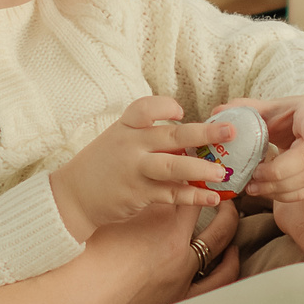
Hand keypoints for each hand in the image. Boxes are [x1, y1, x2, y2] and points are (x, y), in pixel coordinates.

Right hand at [0, 200, 240, 303]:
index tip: (205, 169)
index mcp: (164, 227)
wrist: (78, 299)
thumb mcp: (116, 220)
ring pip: (222, 253)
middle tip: (226, 193)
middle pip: (218, 223)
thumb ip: (142, 203)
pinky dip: (227, 268)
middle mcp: (180, 251)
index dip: (201, 179)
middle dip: (226, 205)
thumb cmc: (89, 257)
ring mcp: (183, 278)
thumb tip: (157, 185)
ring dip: (231, 235)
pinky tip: (229, 258)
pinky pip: (216, 284)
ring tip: (232, 221)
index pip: (192, 194)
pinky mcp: (180, 300)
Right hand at [49, 96, 242, 239]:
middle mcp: (130, 146)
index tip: (181, 110)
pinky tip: (213, 197)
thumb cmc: (102, 166)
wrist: (73, 197)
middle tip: (231, 131)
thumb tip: (191, 138)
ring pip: (174, 167)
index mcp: (125, 128)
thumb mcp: (118, 142)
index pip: (145, 108)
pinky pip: (171, 194)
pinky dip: (194, 196)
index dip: (165, 106)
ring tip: (224, 172)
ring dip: (202, 169)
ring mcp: (134, 171)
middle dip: (205, 132)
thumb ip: (149, 138)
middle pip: (171, 135)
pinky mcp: (138, 195)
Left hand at [232, 95, 303, 203]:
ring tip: (251, 187)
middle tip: (252, 175)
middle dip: (275, 173)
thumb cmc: (296, 116)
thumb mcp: (276, 107)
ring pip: (303, 182)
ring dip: (275, 188)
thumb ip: (248, 109)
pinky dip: (280, 196)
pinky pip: (302, 193)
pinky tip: (262, 191)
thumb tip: (217, 112)